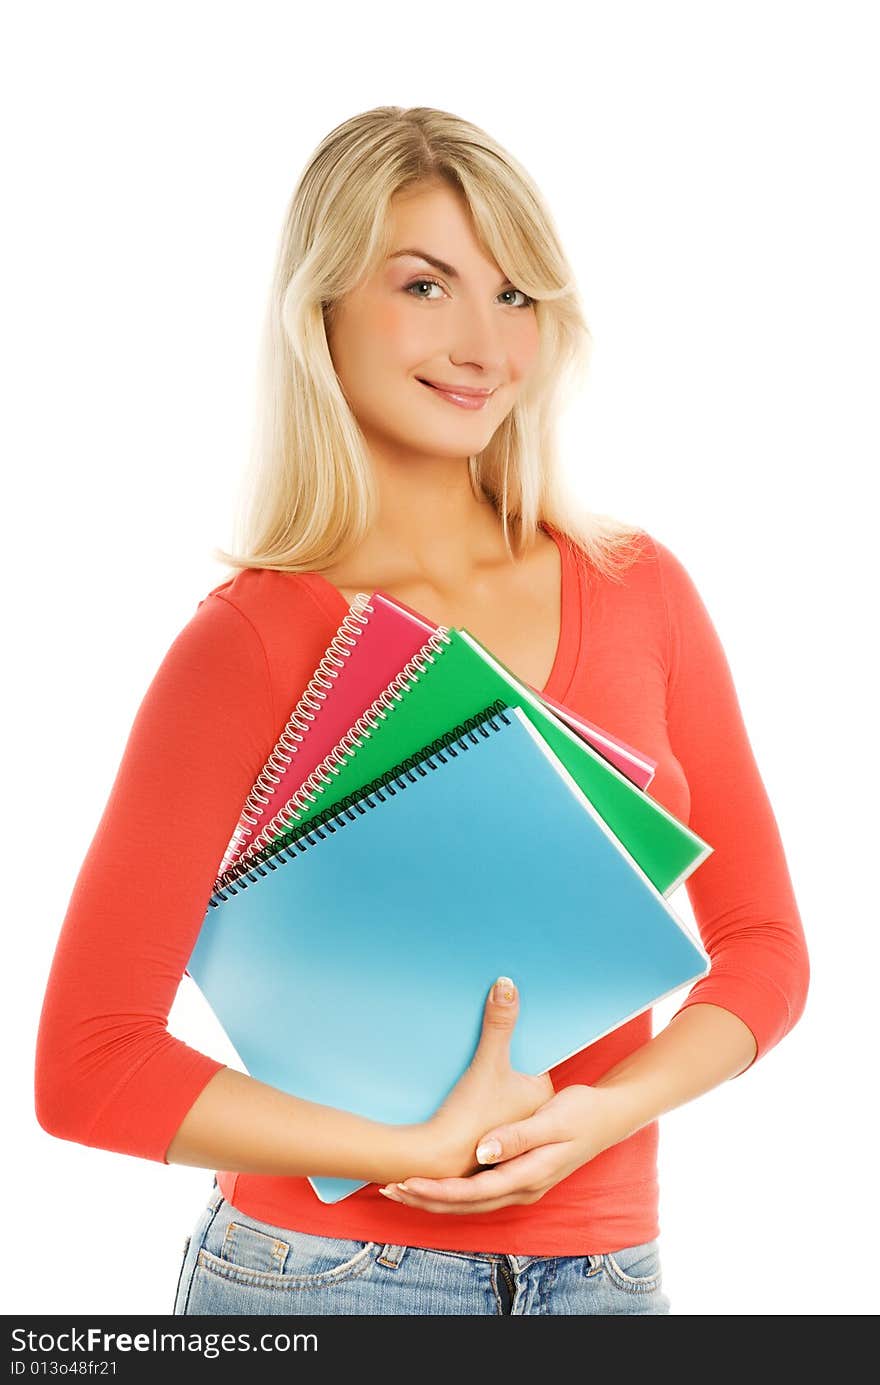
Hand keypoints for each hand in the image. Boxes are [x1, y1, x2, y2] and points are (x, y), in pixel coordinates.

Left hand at [380, 1082, 637, 1214]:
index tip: (406, 1181)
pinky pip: (482, 1194)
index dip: (437, 1190)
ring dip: (438, 1199)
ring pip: (473, 1203)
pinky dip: (456, 1192)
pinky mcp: (523, 1177)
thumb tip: (483, 1151)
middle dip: (427, 1200)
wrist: (610, 1117)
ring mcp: (525, 1186)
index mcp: (530, 1174)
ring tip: (403, 1189)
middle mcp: (525, 1188)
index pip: (473, 1192)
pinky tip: (438, 1185)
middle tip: (390, 1189)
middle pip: (468, 1205)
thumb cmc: (582, 1112)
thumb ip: (517, 1135)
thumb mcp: (552, 1118)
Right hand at [414, 977, 554, 1181]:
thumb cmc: (470, 1115)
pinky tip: (464, 1100)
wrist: (435, 1161)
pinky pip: (489, 1113)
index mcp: (540, 1097)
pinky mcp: (488, 1143)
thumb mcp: (487, 1062)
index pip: (535, 1060)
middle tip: (488, 1046)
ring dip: (492, 1085)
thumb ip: (499, 1023)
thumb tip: (506, 984)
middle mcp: (531, 1115)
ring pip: (504, 1096)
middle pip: (520, 1077)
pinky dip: (481, 1106)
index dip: (521, 1044)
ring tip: (473, 1075)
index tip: (507, 1030)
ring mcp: (510, 1131)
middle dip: (507, 1064)